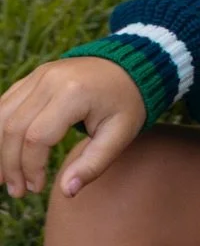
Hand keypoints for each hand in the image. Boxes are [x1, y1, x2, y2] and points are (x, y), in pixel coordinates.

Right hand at [0, 58, 145, 199]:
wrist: (129, 66)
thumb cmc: (125, 103)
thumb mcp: (120, 135)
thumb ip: (93, 165)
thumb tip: (67, 192)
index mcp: (74, 92)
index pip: (37, 137)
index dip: (31, 168)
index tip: (37, 188)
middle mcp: (51, 79)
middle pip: (14, 128)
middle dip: (10, 165)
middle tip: (18, 191)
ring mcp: (40, 75)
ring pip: (3, 115)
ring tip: (4, 178)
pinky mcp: (34, 77)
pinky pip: (6, 104)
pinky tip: (3, 154)